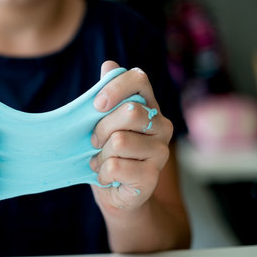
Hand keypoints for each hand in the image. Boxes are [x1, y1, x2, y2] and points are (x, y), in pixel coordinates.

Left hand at [90, 61, 172, 213]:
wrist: (116, 192)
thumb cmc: (107, 151)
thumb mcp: (101, 121)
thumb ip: (106, 95)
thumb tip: (109, 64)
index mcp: (149, 105)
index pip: (139, 79)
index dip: (115, 87)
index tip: (97, 105)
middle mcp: (162, 125)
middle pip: (130, 112)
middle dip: (101, 128)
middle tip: (94, 141)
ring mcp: (160, 152)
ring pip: (120, 141)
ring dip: (100, 154)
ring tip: (101, 160)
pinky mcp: (151, 177)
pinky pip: (116, 165)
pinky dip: (101, 172)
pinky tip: (105, 175)